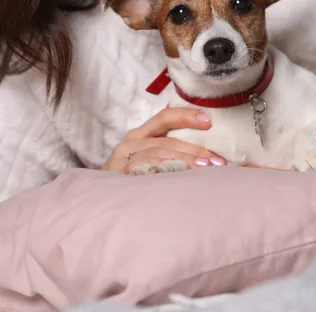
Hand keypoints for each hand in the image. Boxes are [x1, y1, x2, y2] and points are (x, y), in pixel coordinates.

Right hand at [101, 107, 225, 173]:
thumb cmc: (128, 182)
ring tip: (203, 169)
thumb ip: (171, 156)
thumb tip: (209, 160)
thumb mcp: (146, 162)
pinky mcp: (116, 178)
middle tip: (216, 161)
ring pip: (156, 155)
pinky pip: (141, 172)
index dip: (186, 116)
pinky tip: (176, 178)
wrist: (95, 202)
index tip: (209, 121)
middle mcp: (129, 144)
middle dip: (194, 150)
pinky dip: (161, 172)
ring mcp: (121, 161)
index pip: (164, 118)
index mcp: (139, 135)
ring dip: (182, 161)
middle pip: (166, 141)